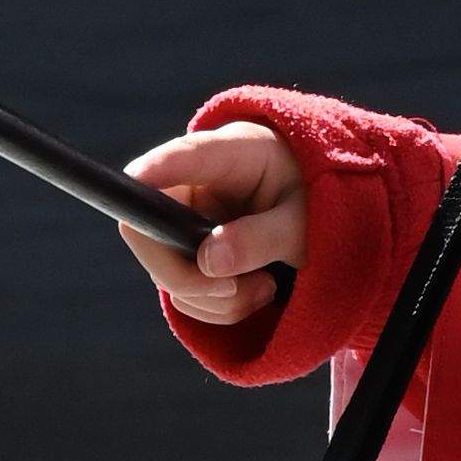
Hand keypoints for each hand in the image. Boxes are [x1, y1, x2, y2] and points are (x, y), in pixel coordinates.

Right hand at [122, 123, 302, 330]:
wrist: (325, 215)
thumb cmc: (318, 202)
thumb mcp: (304, 222)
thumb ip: (262, 238)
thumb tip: (208, 263)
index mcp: (229, 153)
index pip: (179, 157)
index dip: (153, 170)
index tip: (135, 181)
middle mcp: (192, 184)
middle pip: (145, 229)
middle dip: (188, 276)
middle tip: (234, 290)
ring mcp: (184, 219)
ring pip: (165, 273)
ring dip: (214, 298)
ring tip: (265, 288)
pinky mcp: (188, 253)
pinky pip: (184, 294)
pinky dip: (218, 307)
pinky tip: (256, 292)